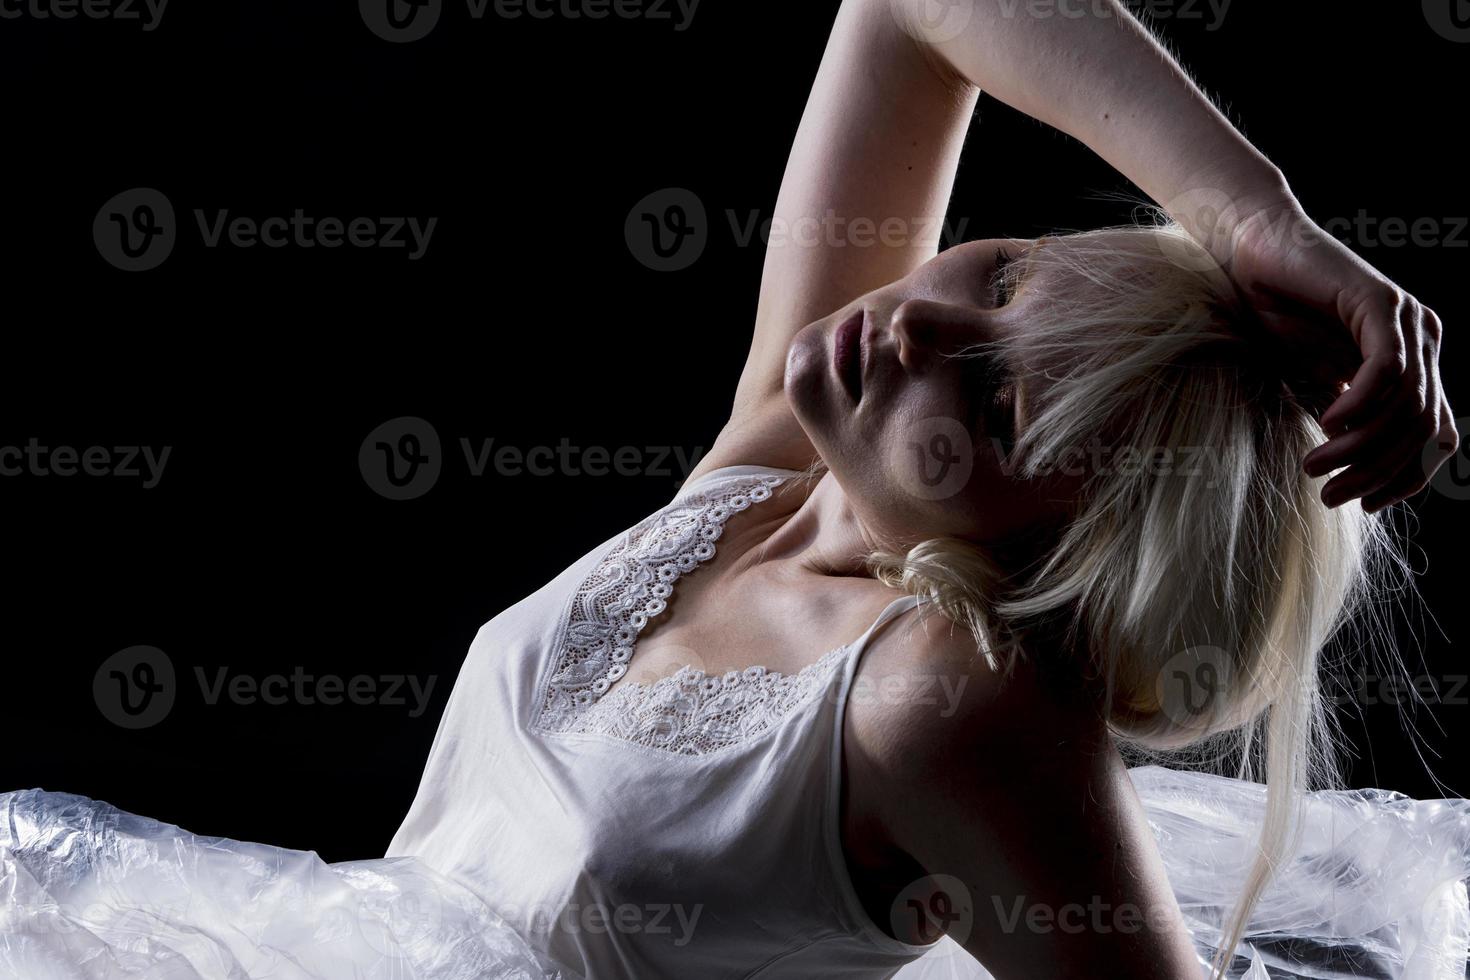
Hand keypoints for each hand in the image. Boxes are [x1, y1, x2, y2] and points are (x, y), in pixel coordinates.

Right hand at [1224, 199, 1457, 511]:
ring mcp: (1407, 321)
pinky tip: (1326, 424)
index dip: (1406, 479)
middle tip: (1330, 495)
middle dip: (1378, 472)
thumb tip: (1351, 475)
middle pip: (1422, 429)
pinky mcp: (1380, 302)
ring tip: (1315, 466)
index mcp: (1413, 364)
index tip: (1361, 505)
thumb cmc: (1274, 314)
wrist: (1249, 253)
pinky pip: (1385, 369)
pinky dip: (1359, 405)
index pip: (1433, 438)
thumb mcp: (1312, 380)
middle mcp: (1422, 342)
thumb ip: (1342, 418)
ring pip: (1407, 406)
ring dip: (1360, 448)